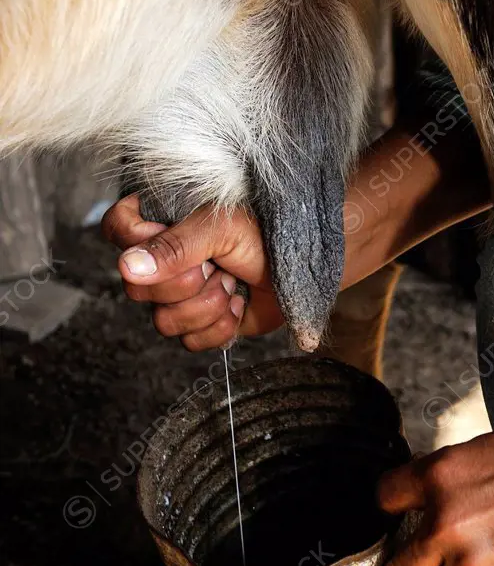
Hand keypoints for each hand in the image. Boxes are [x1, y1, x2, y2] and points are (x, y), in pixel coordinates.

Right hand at [102, 194, 282, 349]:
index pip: (118, 231)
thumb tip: (127, 267)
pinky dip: (221, 326)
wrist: (303, 265)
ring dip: (208, 306)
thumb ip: (174, 247)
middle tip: (218, 265)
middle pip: (137, 290)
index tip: (182, 245)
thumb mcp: (220, 229)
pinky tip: (239, 303)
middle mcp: (162, 261)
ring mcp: (179, 295)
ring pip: (164, 322)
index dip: (142, 246)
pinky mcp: (201, 323)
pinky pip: (190, 342)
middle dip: (188, 283)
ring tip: (232, 283)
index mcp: (160, 223)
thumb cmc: (265, 233)